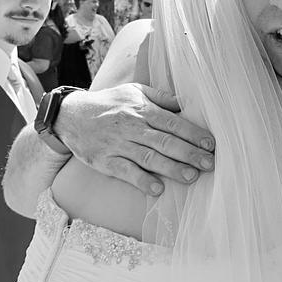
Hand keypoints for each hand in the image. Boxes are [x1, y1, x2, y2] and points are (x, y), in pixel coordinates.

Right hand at [57, 83, 214, 195]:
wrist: (71, 115)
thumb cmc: (109, 104)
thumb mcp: (134, 91)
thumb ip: (161, 98)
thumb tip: (186, 102)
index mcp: (142, 109)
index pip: (172, 122)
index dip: (192, 133)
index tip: (210, 144)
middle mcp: (132, 126)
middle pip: (164, 141)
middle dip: (189, 153)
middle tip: (209, 164)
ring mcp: (118, 145)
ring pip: (148, 158)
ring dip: (171, 169)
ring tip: (191, 177)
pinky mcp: (105, 161)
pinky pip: (126, 172)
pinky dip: (142, 181)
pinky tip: (157, 189)